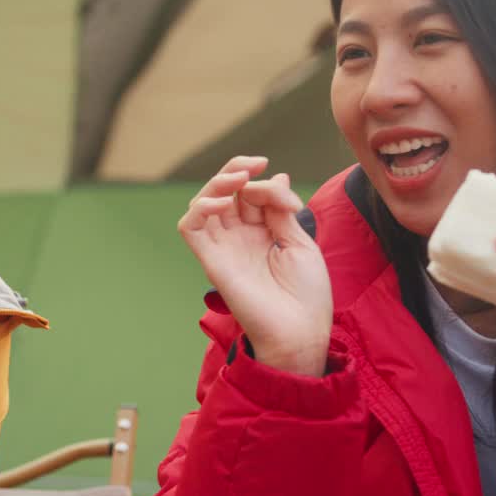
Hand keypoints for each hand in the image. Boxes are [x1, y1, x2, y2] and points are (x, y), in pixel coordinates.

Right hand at [178, 156, 332, 376]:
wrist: (300, 330)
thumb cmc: (306, 294)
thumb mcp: (299, 242)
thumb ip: (280, 210)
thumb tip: (276, 177)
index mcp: (261, 232)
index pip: (251, 194)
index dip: (266, 185)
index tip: (291, 200)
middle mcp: (238, 236)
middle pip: (224, 192)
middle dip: (237, 171)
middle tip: (256, 165)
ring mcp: (223, 247)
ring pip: (203, 203)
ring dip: (216, 183)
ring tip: (239, 180)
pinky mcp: (210, 259)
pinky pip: (190, 227)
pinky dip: (199, 208)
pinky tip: (221, 203)